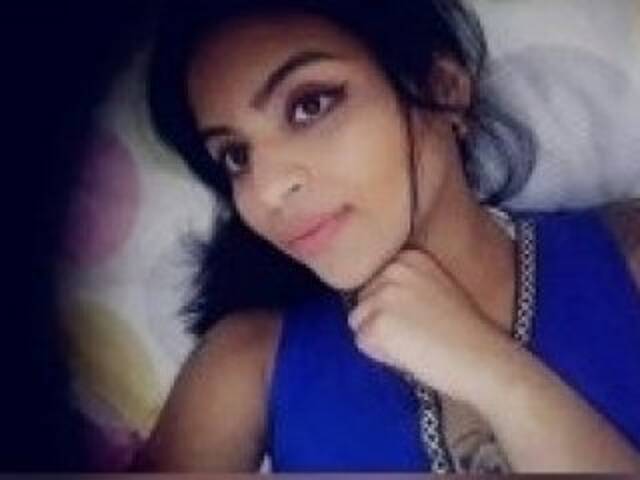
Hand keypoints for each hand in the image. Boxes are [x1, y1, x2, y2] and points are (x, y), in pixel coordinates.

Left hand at [347, 248, 515, 402]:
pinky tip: (411, 352)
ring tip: (416, 342)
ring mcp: (383, 295)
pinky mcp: (376, 324)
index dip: (394, 308)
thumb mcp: (434, 287)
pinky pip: (362, 343)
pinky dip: (381, 354)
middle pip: (363, 301)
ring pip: (358, 322)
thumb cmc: (463, 332)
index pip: (375, 283)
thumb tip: (371, 296)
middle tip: (420, 333)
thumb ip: (403, 283)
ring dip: (380, 337)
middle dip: (382, 321)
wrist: (483, 359)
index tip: (422, 317)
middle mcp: (393, 268)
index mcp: (408, 257)